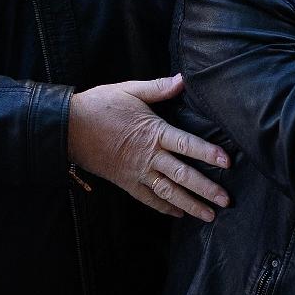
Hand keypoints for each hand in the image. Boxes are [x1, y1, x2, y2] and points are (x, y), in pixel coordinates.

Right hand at [68, 74, 231, 221]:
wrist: (67, 128)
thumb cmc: (99, 106)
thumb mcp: (130, 90)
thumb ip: (159, 88)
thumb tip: (184, 79)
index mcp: (153, 133)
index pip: (186, 144)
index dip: (207, 153)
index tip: (227, 162)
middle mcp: (148, 156)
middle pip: (182, 175)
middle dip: (205, 188)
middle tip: (226, 200)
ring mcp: (137, 172)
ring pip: (168, 192)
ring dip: (190, 204)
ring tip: (209, 216)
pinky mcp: (125, 182)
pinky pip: (148, 198)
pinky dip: (164, 207)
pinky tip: (179, 214)